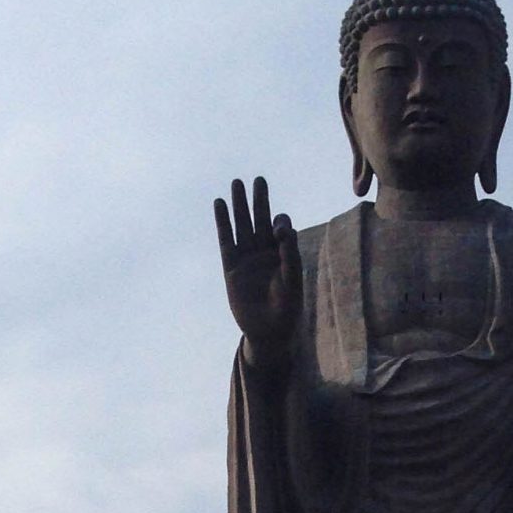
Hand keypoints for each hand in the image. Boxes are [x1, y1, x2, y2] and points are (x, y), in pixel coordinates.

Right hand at [213, 175, 301, 370]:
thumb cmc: (287, 309)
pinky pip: (226, 240)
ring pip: (242, 225)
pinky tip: (219, 204)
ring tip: (236, 184)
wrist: (269, 332)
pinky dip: (223, 222)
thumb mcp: (293, 281)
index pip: (281, 228)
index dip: (281, 223)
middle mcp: (264, 252)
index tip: (280, 231)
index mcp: (282, 253)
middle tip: (258, 180)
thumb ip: (290, 254)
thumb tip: (284, 227)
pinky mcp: (231, 267)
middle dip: (259, 200)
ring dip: (240, 206)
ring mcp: (247, 258)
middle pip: (261, 219)